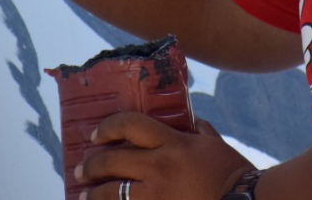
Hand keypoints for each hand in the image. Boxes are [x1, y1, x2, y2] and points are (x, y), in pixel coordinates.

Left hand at [74, 113, 253, 199]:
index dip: (108, 127)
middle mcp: (159, 167)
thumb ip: (197, 128)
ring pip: (113, 193)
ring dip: (93, 194)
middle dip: (91, 165)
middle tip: (80, 169)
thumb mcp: (213, 143)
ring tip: (83, 195)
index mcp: (172, 143)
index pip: (130, 125)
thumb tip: (188, 118)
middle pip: (113, 161)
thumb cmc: (231, 172)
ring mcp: (157, 195)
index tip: (96, 134)